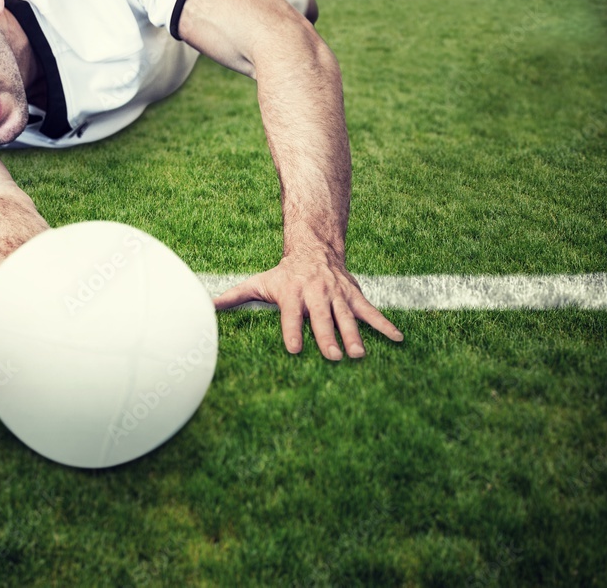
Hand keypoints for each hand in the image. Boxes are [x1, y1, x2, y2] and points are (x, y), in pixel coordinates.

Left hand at [213, 255, 402, 359]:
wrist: (315, 249)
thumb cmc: (284, 274)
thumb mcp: (259, 282)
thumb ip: (235, 296)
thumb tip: (207, 306)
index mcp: (292, 293)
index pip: (291, 315)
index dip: (292, 331)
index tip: (294, 348)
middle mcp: (316, 294)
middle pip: (322, 318)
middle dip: (327, 337)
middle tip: (333, 356)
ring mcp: (337, 295)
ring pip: (347, 317)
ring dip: (354, 336)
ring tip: (359, 355)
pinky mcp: (354, 296)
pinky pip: (371, 311)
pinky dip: (386, 325)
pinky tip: (399, 339)